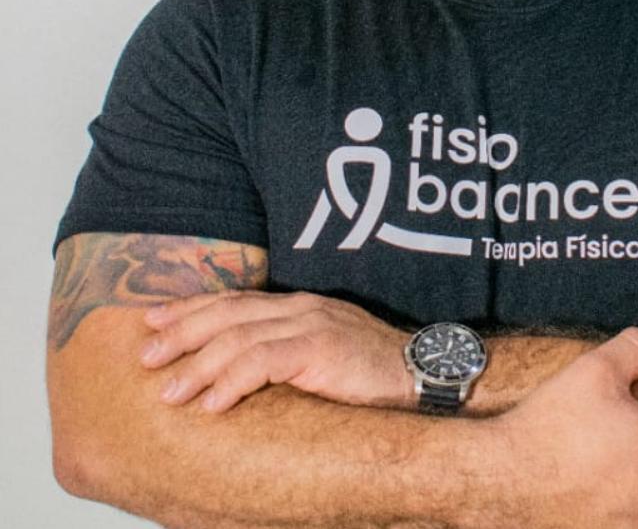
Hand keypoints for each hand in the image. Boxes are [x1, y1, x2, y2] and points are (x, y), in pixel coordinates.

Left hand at [139, 290, 411, 411]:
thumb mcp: (324, 357)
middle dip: (181, 331)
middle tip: (144, 355)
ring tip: (168, 393)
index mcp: (299, 306)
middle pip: (228, 312)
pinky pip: (264, 362)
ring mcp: (311, 324)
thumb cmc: (374, 375)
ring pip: (238, 338)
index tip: (153, 320)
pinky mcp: (321, 349)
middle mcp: (301, 307)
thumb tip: (243, 379)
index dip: (192, 308)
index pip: (236, 300)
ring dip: (197, 366)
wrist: (425, 374)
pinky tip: (212, 405)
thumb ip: (287, 356)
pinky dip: (232, 382)